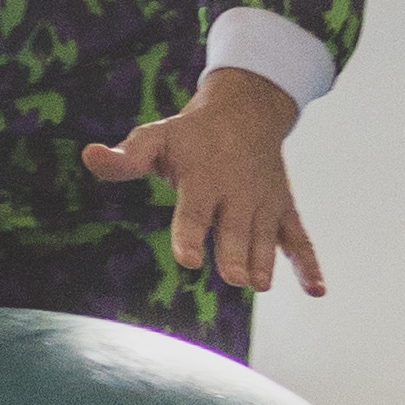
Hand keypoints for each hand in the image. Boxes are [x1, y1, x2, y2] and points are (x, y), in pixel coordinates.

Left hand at [83, 66, 323, 296]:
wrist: (246, 112)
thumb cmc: (190, 135)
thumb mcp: (153, 139)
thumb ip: (124, 158)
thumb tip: (89, 156)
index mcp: (203, 180)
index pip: (194, 212)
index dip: (190, 235)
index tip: (189, 259)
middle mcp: (236, 194)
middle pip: (234, 231)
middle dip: (234, 254)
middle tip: (234, 277)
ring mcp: (263, 204)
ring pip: (264, 239)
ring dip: (264, 262)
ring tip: (258, 284)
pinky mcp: (283, 211)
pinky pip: (299, 239)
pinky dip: (308, 264)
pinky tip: (316, 292)